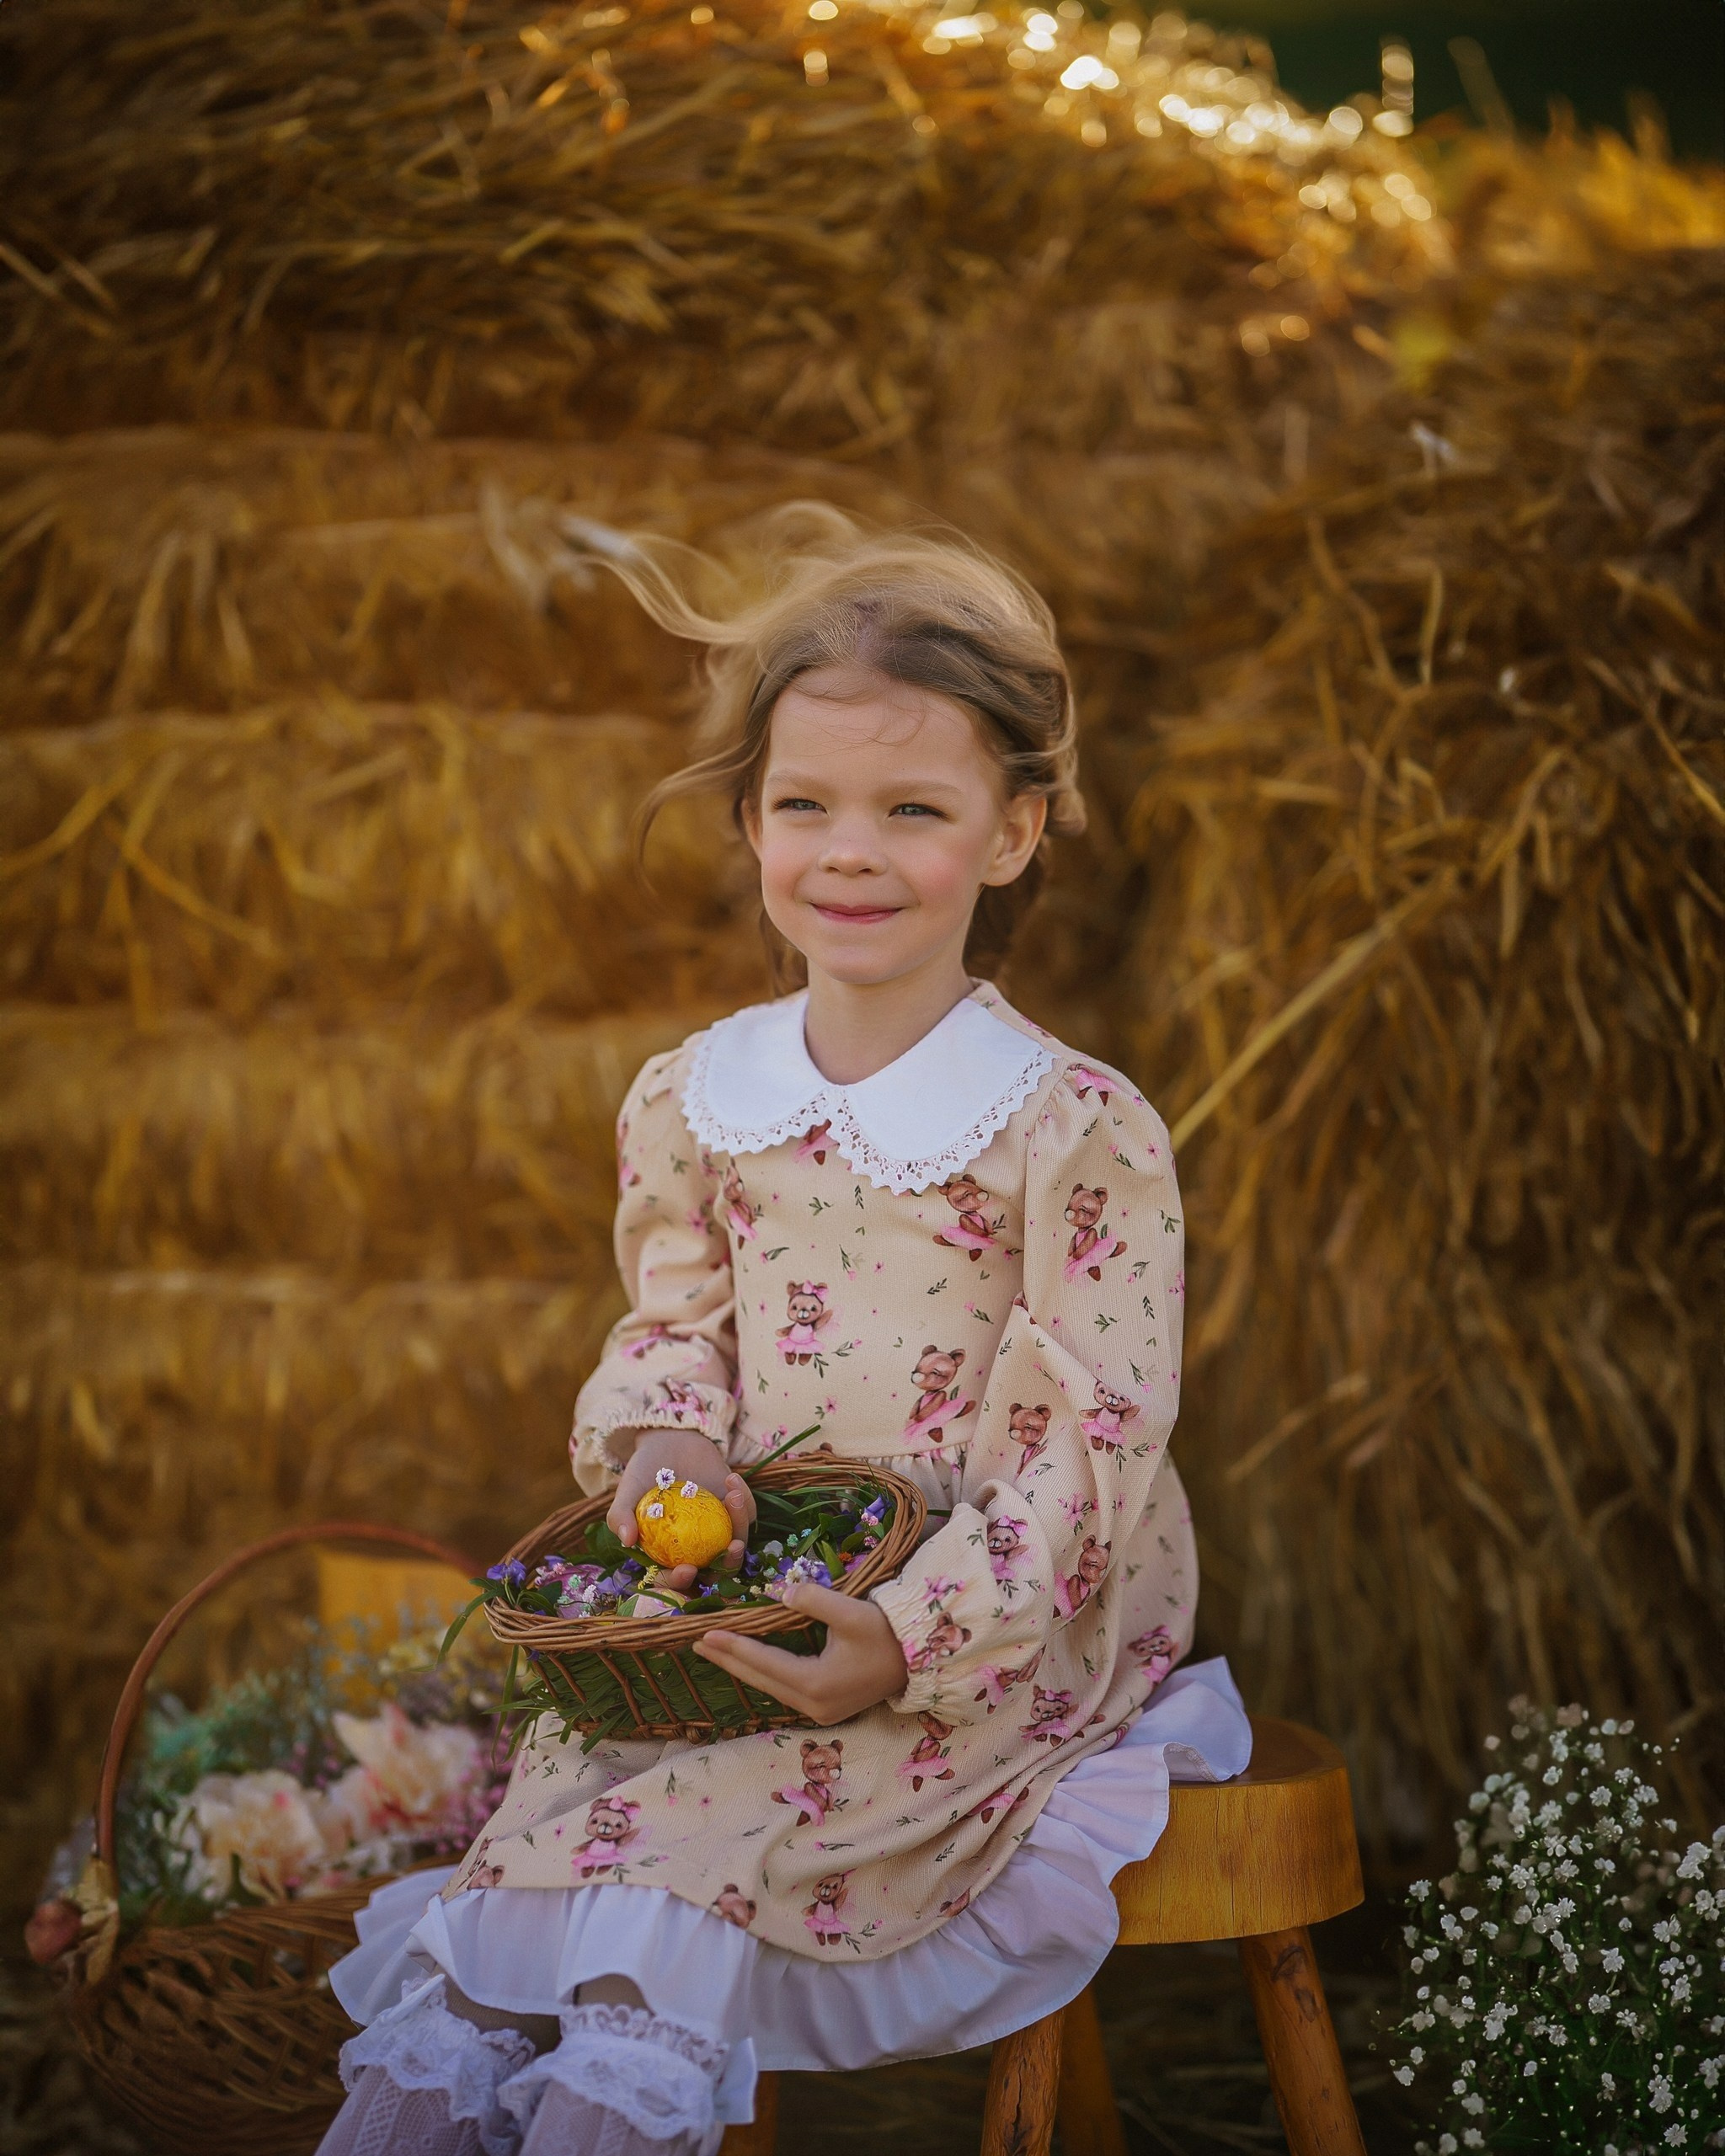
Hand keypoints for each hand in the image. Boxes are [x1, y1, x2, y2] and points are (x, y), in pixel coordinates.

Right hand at [605, 1430, 755, 1590]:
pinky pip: (747, 1514)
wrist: (669, 1441)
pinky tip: (731, 1479)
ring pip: (738, 1543)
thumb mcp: (627, 1491)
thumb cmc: (644, 1471)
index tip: (687, 1569)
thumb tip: (626, 1540)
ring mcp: (719, 1531)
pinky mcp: (736, 1511)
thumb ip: (620, 1515)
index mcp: (668, 1554)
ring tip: (733, 1498)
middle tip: (732, 1548)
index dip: (680, 1583)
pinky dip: (744, 1500)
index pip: (674, 1578)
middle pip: (716, 1570)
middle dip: (728, 1566)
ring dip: (741, 1527)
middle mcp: (697, 1548)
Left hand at [693, 1581, 908, 1724]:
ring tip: (717, 1650)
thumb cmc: (887, 1635)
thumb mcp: (853, 1612)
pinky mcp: (826, 1709)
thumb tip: (783, 1593)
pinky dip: (763, 1674)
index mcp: (816, 1684)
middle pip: (760, 1680)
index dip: (733, 1647)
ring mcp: (820, 1711)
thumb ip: (815, 1601)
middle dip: (728, 1660)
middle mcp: (813, 1705)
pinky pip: (784, 1690)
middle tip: (698, 1644)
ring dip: (743, 1668)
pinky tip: (751, 1662)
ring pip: (770, 1687)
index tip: (705, 1635)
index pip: (763, 1662)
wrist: (919, 1661)